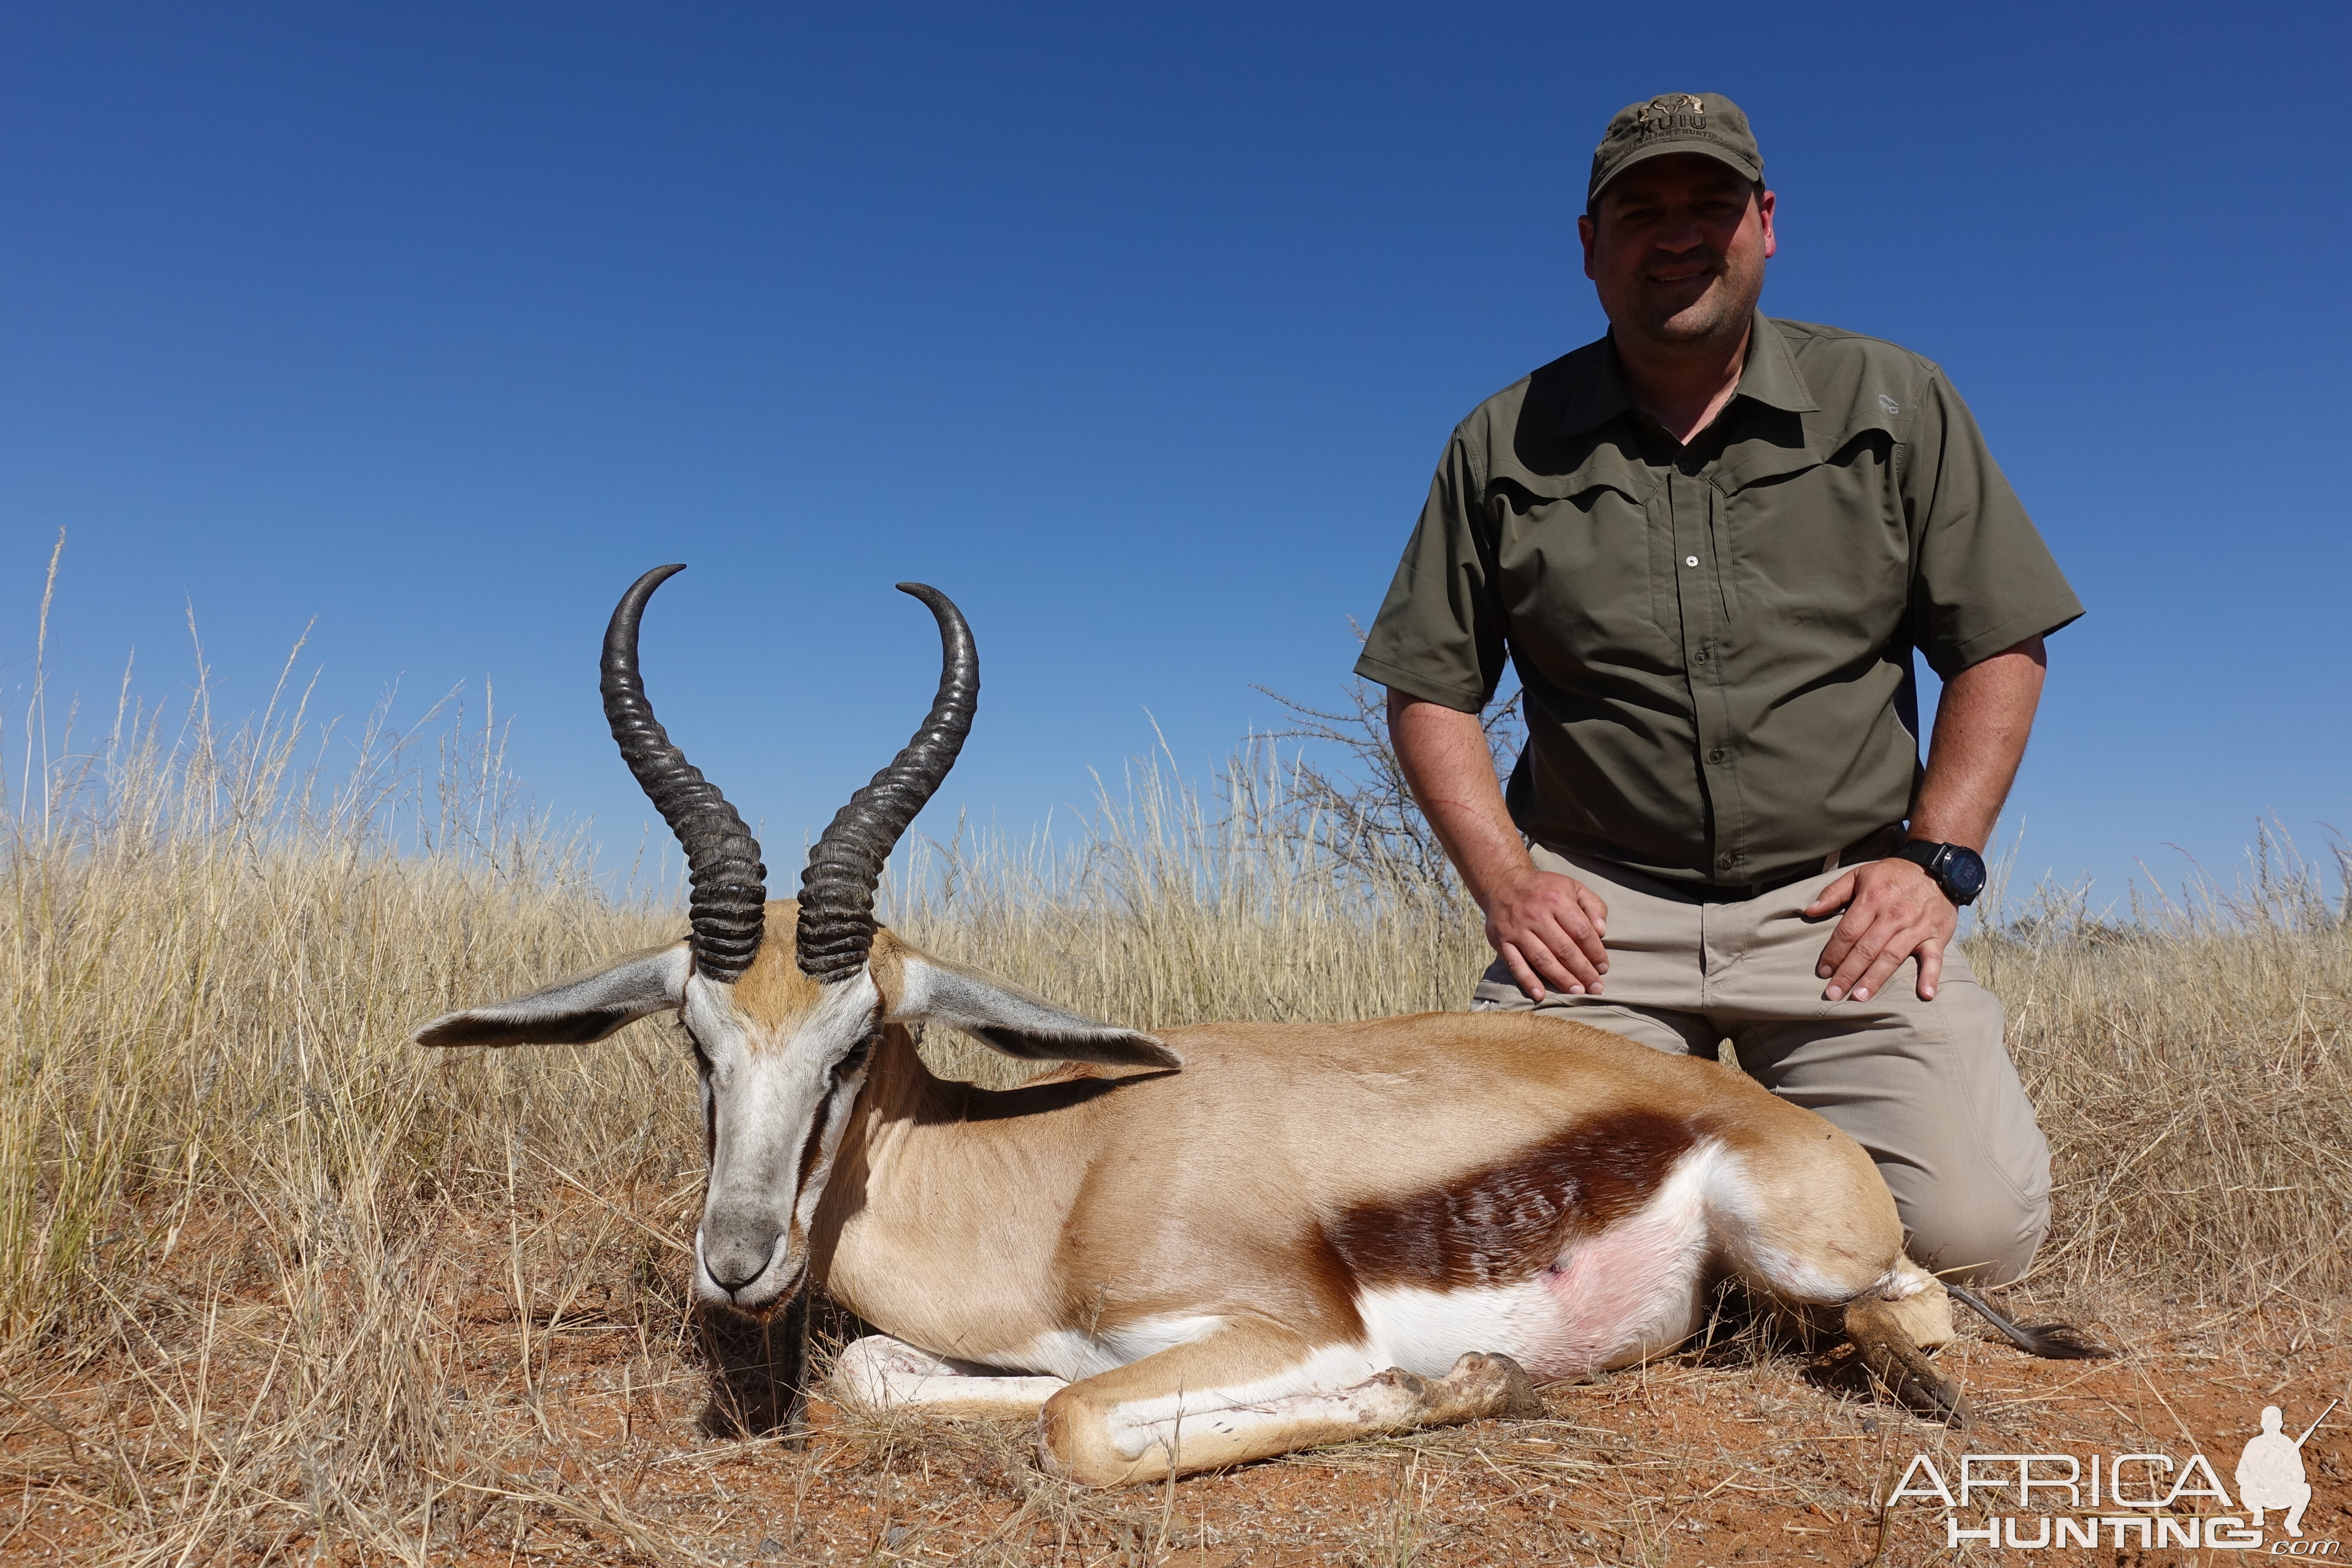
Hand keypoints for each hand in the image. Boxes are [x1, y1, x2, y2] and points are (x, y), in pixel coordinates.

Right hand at [1483, 866, 1609, 1000]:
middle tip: (1596, 987)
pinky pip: (1515, 965)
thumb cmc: (1544, 889)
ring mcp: (1517, 930)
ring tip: (1577, 992)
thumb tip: (1602, 931)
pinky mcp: (1502, 941)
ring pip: (1542, 959)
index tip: (1603, 967)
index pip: (1581, 932)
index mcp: (1557, 901)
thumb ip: (1593, 905)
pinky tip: (1540, 995)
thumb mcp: (1573, 887)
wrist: (1503, 883)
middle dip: (1583, 971)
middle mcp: (1536, 916)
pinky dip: (1527, 981)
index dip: (1595, 952)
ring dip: (1561, 979)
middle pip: (1564, 949)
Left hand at [1804, 857, 1957, 1002]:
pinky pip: (1934, 958)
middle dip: (1848, 973)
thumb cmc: (1893, 874)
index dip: (1834, 953)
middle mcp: (1893, 915)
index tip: (1823, 971)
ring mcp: (1916, 927)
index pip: (1848, 932)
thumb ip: (1834, 892)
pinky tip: (1925, 995)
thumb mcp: (1860, 874)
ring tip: (1860, 997)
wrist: (1937, 868)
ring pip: (1892, 957)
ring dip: (1875, 979)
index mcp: (1872, 899)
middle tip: (1833, 994)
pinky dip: (1930, 976)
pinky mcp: (1936, 935)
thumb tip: (1810, 910)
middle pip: (1866, 949)